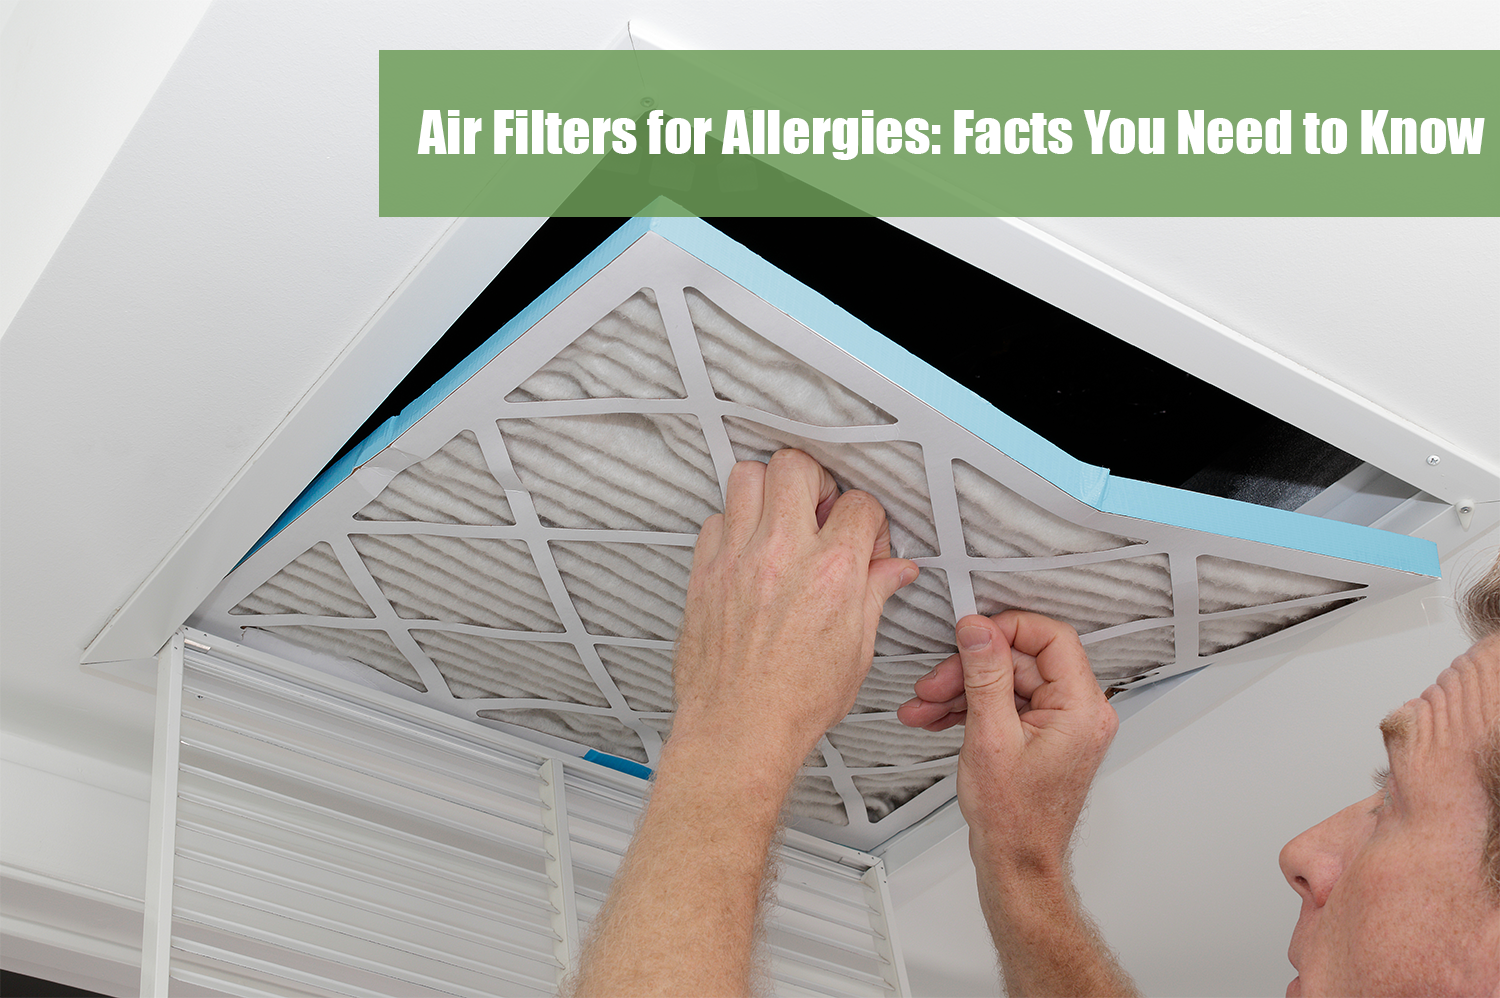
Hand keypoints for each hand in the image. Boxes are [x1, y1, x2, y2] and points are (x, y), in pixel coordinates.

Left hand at [669, 449, 917, 777]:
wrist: (738, 730)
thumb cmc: (796, 702)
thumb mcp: (857, 649)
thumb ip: (875, 594)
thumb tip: (894, 569)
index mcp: (833, 572)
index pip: (859, 504)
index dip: (866, 519)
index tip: (861, 539)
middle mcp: (784, 553)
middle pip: (796, 466)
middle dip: (814, 481)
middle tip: (817, 511)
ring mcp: (738, 557)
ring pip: (747, 475)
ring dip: (767, 491)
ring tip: (779, 521)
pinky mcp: (705, 571)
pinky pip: (715, 518)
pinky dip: (733, 525)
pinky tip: (747, 552)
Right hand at [897, 612, 1117, 875]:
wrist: (1015, 864)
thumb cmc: (1014, 818)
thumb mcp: (990, 736)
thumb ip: (985, 674)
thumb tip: (978, 629)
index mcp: (1080, 708)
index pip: (1051, 638)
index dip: (1006, 629)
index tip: (970, 634)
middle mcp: (1079, 712)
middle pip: (1020, 661)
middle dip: (968, 670)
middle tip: (933, 684)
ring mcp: (1060, 724)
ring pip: (1006, 683)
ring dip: (961, 690)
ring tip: (924, 706)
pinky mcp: (1041, 734)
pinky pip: (1006, 704)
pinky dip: (971, 708)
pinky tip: (937, 717)